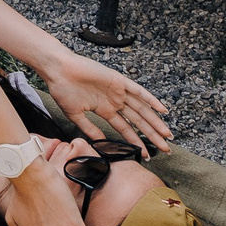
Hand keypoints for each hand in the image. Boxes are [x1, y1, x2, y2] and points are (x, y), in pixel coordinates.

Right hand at [38, 52, 174, 154]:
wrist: (58, 70)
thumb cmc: (62, 90)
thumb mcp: (75, 114)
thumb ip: (89, 128)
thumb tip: (101, 143)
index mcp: (104, 110)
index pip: (126, 129)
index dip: (136, 142)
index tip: (146, 155)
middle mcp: (114, 101)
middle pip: (138, 121)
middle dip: (152, 135)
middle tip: (166, 149)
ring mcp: (118, 91)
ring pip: (142, 109)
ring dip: (155, 122)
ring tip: (167, 135)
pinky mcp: (118, 80)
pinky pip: (138, 91)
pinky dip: (151, 100)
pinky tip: (163, 110)